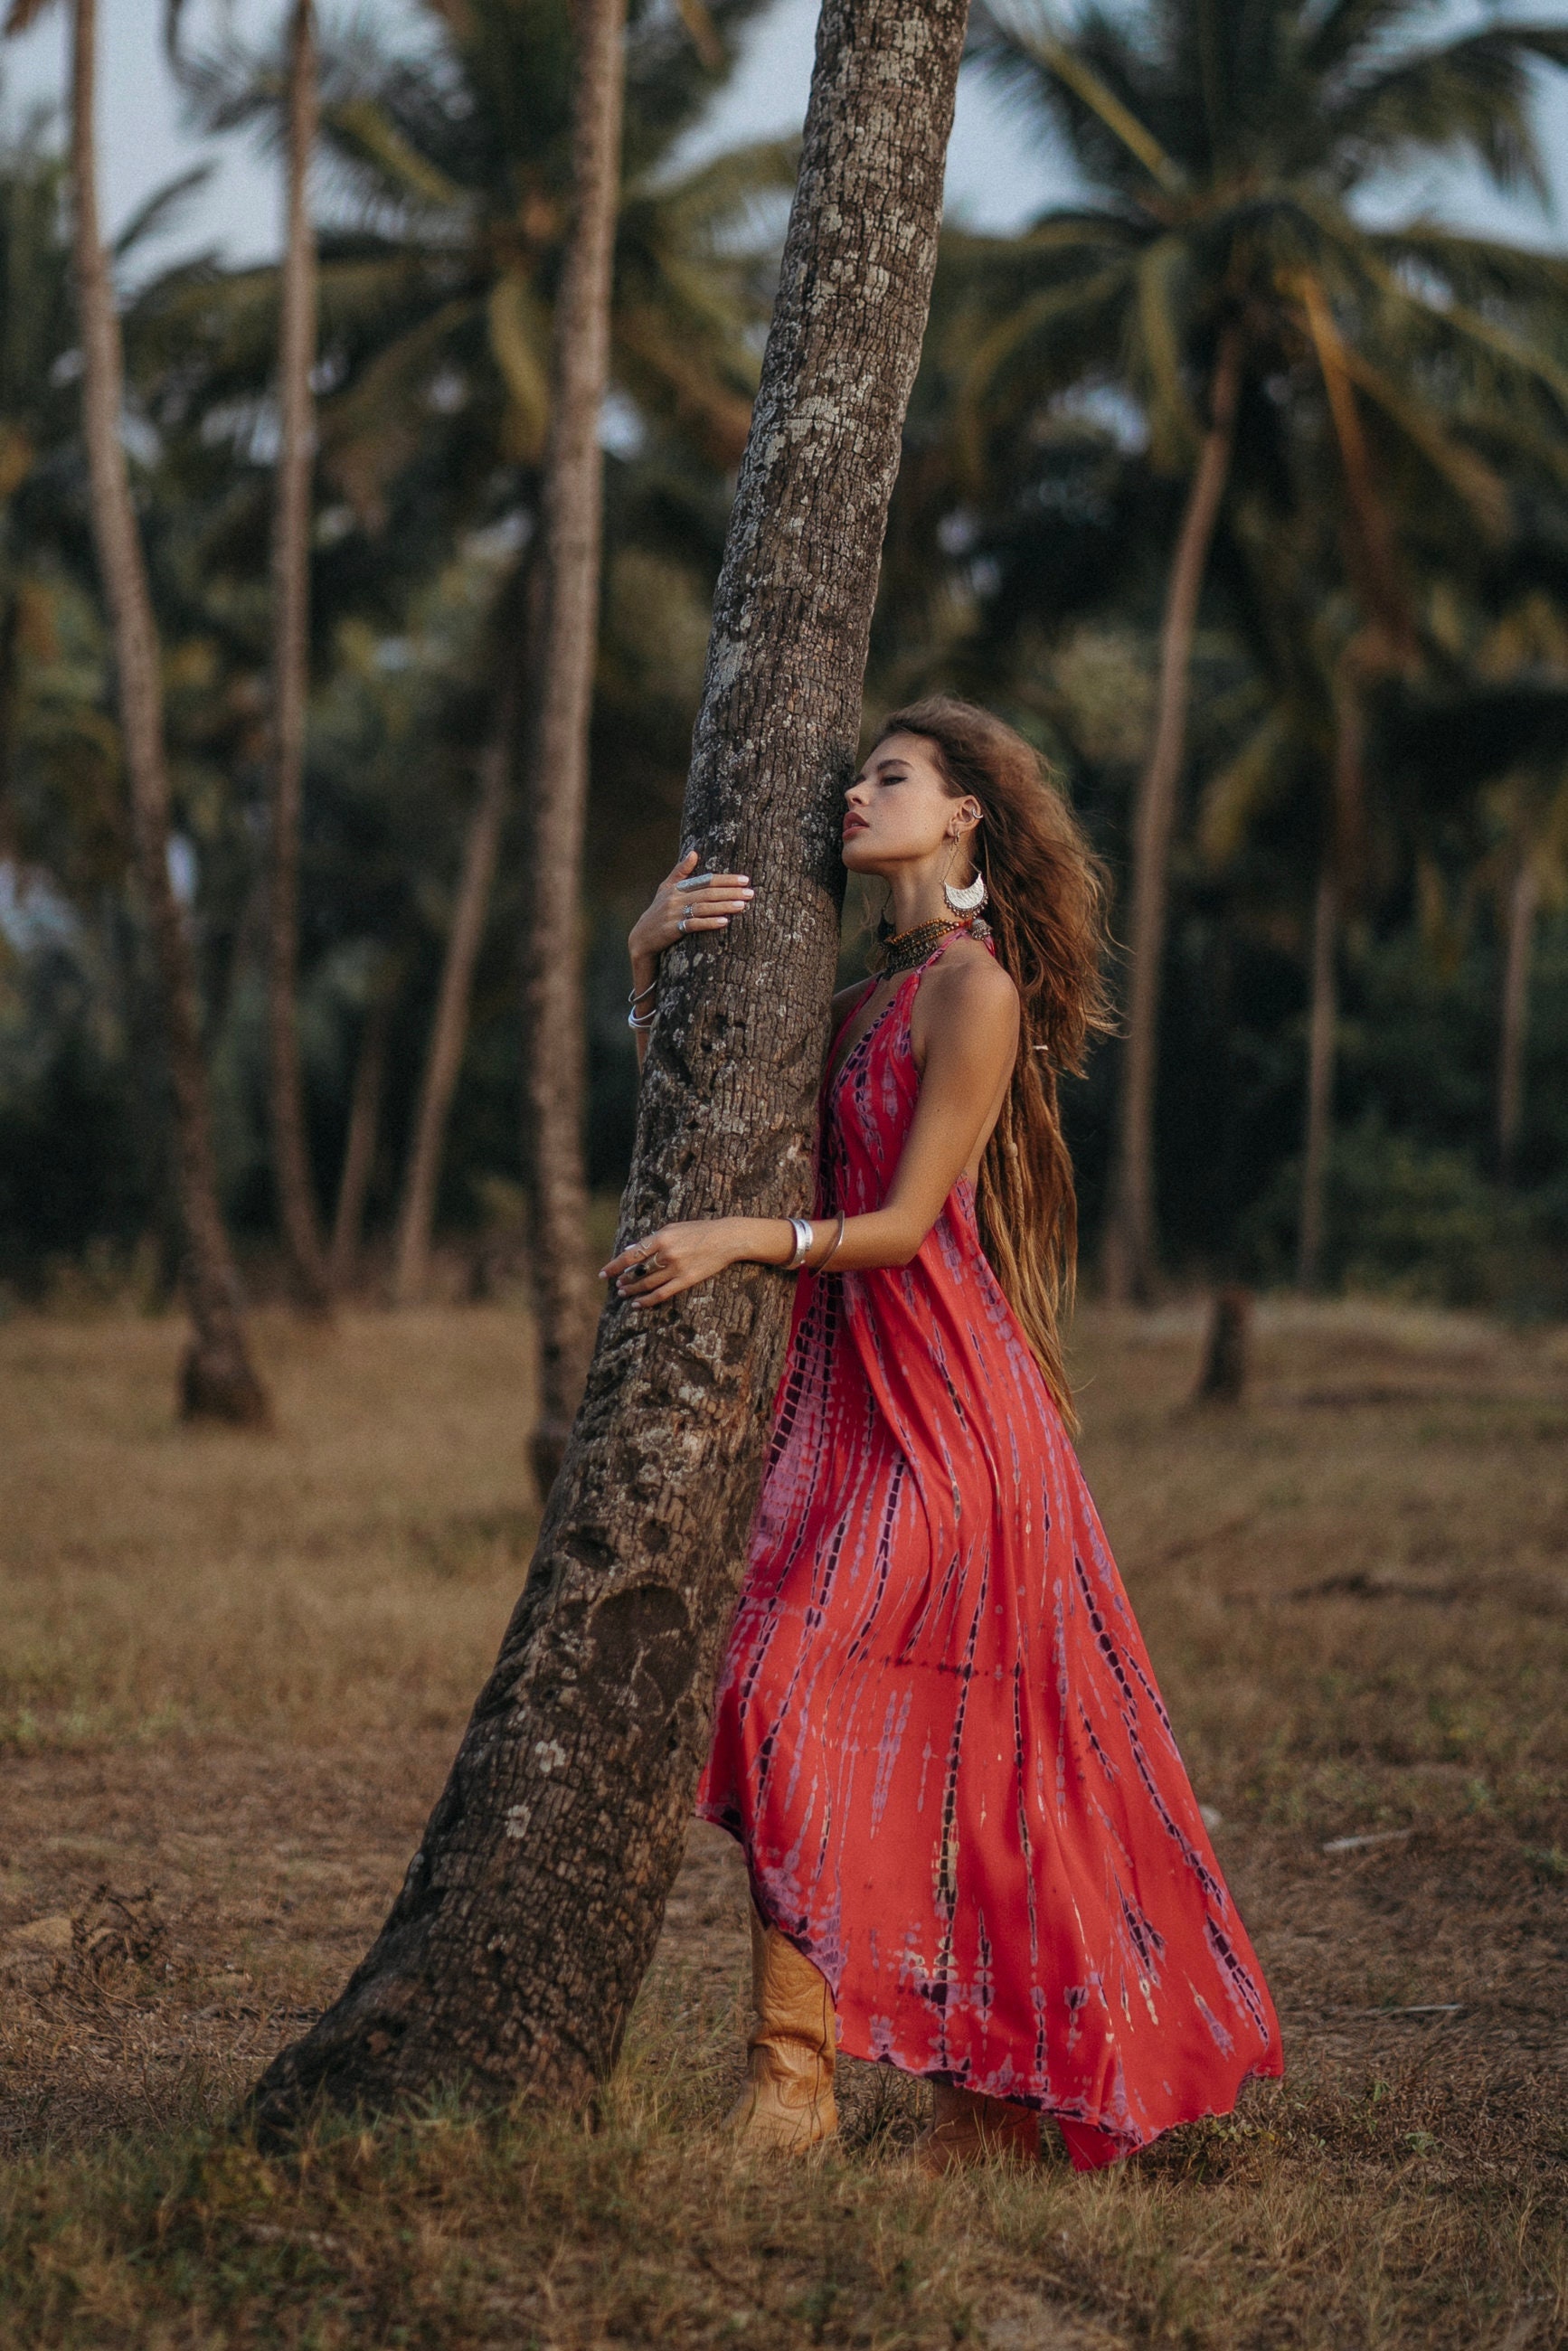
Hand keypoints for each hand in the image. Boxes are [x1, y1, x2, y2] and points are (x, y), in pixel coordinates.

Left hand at [601, 1217, 778, 1305]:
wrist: (726, 1238)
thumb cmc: (698, 1230)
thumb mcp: (673, 1228)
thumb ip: (651, 1239)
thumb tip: (630, 1250)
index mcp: (661, 1237)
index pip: (631, 1255)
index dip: (614, 1266)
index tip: (603, 1273)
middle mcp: (666, 1254)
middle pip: (637, 1272)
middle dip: (623, 1280)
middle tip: (616, 1286)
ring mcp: (676, 1268)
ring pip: (647, 1284)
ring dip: (632, 1290)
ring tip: (623, 1294)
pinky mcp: (687, 1280)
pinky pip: (662, 1293)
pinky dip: (647, 1300)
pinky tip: (637, 1304)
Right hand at [628, 850, 752, 970]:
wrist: (641, 938)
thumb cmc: (658, 911)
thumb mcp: (665, 889)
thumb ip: (680, 872)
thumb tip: (694, 852)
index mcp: (678, 888)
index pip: (706, 880)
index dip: (726, 880)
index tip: (745, 880)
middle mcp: (676, 898)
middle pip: (708, 893)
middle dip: (730, 892)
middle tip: (750, 893)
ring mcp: (674, 914)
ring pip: (703, 907)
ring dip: (724, 906)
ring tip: (742, 905)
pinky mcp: (672, 929)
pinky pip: (693, 925)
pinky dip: (709, 923)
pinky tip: (724, 922)